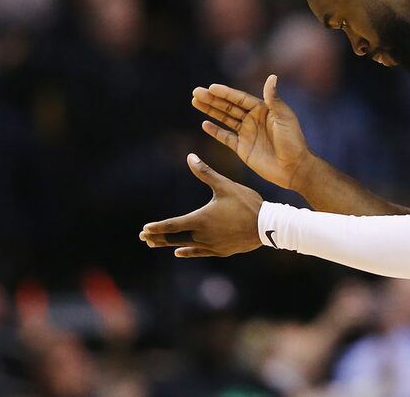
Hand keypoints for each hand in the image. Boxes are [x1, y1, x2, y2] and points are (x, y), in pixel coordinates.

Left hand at [139, 154, 262, 257]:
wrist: (267, 225)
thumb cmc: (246, 203)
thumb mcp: (225, 185)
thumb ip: (205, 172)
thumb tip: (190, 156)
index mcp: (200, 219)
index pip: (171, 225)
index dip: (156, 227)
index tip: (144, 228)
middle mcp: (202, 235)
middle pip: (174, 238)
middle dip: (157, 237)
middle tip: (143, 237)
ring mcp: (211, 245)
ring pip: (184, 246)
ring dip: (168, 244)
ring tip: (155, 243)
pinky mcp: (220, 251)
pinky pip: (198, 253)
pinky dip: (187, 252)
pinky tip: (179, 252)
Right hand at [191, 74, 316, 189]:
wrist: (294, 168)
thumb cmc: (293, 141)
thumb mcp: (284, 118)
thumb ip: (274, 99)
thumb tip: (271, 76)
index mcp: (263, 110)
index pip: (240, 98)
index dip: (225, 93)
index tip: (211, 87)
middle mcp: (253, 119)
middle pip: (229, 106)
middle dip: (212, 99)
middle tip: (196, 92)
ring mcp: (247, 134)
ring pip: (225, 119)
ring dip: (210, 111)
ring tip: (195, 101)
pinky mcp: (243, 149)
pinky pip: (226, 137)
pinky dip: (215, 131)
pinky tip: (205, 124)